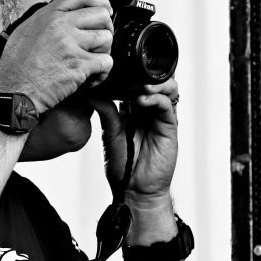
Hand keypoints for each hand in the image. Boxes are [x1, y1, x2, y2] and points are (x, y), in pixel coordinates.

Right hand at [0, 0, 113, 113]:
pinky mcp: (79, 65)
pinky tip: (92, 77)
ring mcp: (70, 44)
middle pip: (100, 15)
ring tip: (92, 62)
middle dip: (105, 29)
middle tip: (98, 42)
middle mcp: (60, 25)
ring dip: (103, 51)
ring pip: (106, 38)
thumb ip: (47, 21)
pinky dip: (102, 72)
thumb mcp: (25, 31)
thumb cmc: (15, 67)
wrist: (13, 90)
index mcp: (48, 15)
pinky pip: (106, 62)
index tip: (104, 10)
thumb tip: (65, 17)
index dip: (99, 1)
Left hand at [87, 79, 178, 203]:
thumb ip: (106, 112)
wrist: (134, 188)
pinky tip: (143, 100)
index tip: (115, 72)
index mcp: (133, 109)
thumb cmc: (121, 164)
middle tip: (128, 76)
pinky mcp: (170, 127)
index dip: (129, 75)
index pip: (136, 83)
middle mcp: (149, 110)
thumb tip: (91, 93)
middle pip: (155, 81)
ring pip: (167, 89)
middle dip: (144, 75)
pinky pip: (168, 106)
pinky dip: (157, 99)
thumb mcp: (109, 134)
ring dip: (154, 83)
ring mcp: (160, 118)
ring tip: (139, 87)